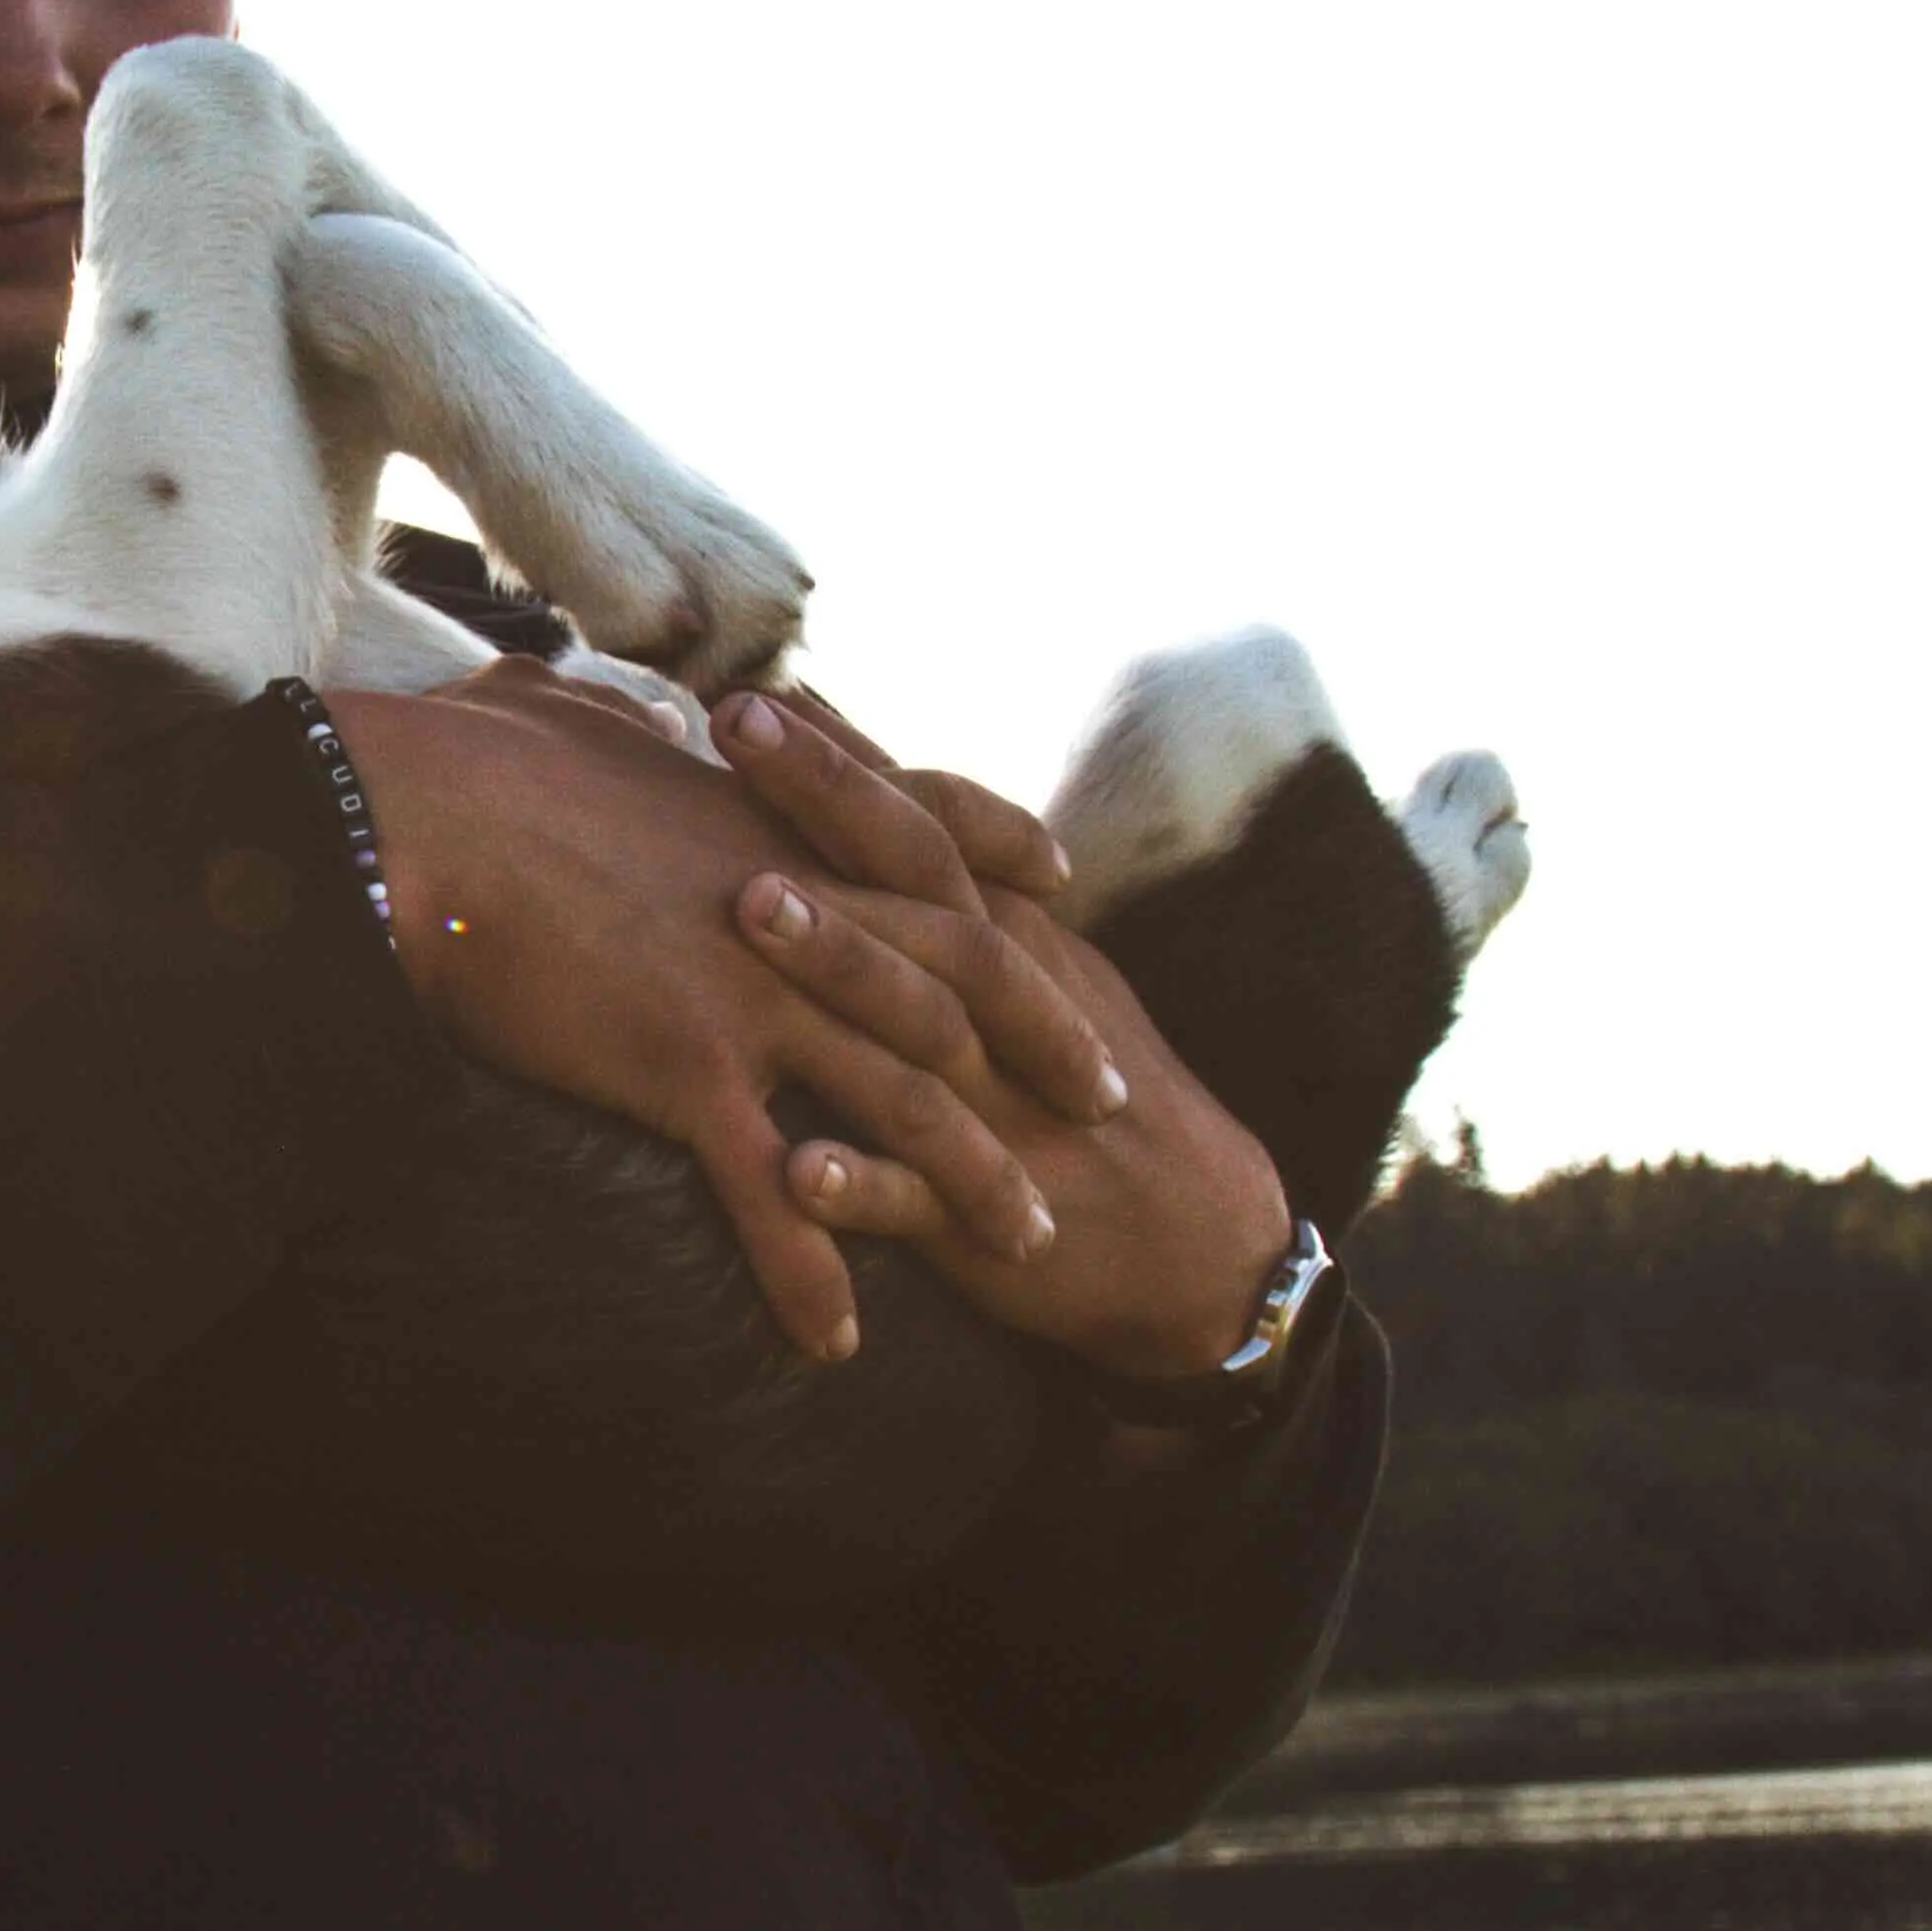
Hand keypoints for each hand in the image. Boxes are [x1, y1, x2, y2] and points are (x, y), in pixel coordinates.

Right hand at [330, 661, 1129, 1362]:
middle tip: (1104, 1106)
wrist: (412, 815)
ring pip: (908, 1101)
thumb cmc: (465, 760)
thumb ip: (603, 722)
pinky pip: (774, 1192)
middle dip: (1045, 1051)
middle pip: (963, 985)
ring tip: (1027, 1248)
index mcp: (773, 819)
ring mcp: (755, 993)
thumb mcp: (562, 717)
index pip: (927, 838)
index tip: (1062, 892)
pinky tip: (834, 1340)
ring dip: (974, 1183)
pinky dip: (812, 1274)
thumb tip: (575, 697)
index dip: (1002, 867)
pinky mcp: (689, 1070)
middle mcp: (797, 905)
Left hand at [716, 690, 1290, 1381]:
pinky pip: (922, 1199)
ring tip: (747, 904)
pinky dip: (862, 1185)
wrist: (1198, 1240)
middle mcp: (1001, 1003)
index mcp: (1004, 940)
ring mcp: (996, 1105)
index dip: (844, 755)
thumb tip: (842, 765)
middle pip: (918, 882)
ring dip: (840, 961)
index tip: (751, 690)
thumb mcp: (1030, 966)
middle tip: (733, 727)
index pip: (923, 824)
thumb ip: (942, 877)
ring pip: (916, 1022)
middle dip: (828, 803)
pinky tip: (792, 1169)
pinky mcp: (986, 1216)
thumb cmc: (1079, 1084)